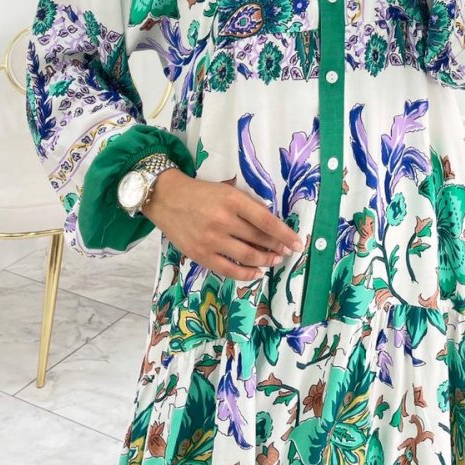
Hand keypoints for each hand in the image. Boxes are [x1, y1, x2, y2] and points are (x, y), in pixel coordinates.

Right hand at [142, 168, 303, 280]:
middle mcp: (223, 220)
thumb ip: (248, 206)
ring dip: (265, 260)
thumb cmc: (202, 193)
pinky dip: (246, 273)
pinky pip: (228, 269)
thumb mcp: (227, 190)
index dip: (284, 234)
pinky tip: (257, 272)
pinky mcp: (200, 255)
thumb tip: (273, 225)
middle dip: (277, 247)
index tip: (298, 243)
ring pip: (247, 256)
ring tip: (275, 260)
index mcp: (232, 200)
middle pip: (258, 239)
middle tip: (287, 251)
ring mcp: (211, 240)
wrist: (167, 199)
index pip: (266, 221)